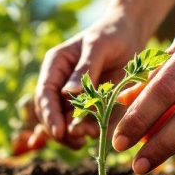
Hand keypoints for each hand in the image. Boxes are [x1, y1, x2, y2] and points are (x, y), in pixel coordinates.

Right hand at [34, 15, 147, 146]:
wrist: (130, 36)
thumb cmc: (111, 34)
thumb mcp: (98, 46)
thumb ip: (85, 69)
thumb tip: (68, 93)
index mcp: (55, 67)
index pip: (45, 94)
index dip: (49, 114)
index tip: (58, 131)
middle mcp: (60, 84)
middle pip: (51, 114)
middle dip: (61, 129)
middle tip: (77, 139)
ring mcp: (74, 97)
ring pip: (65, 123)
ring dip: (73, 134)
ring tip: (89, 136)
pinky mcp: (90, 106)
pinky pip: (84, 124)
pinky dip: (87, 132)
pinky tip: (94, 134)